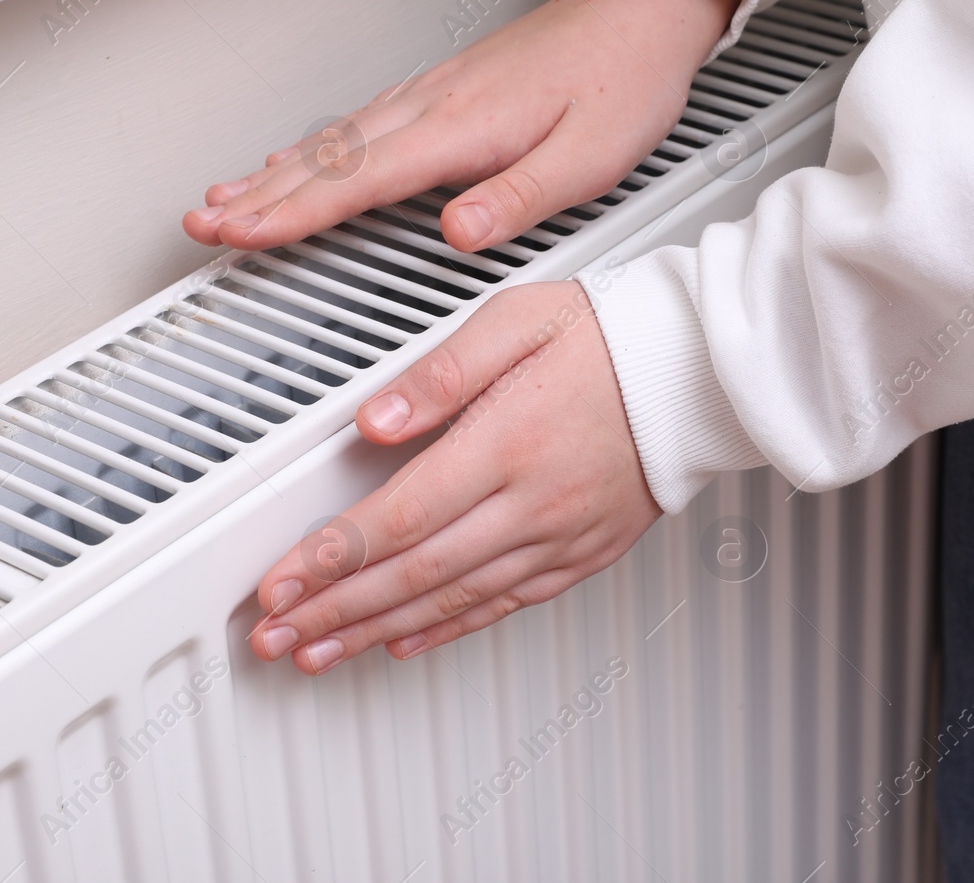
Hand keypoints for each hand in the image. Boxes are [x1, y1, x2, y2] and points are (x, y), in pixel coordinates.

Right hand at [183, 0, 738, 253]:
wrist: (640, 15)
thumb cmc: (622, 84)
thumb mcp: (591, 157)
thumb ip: (519, 198)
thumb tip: (460, 236)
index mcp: (465, 127)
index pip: (360, 180)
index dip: (295, 214)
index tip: (244, 234)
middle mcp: (436, 104)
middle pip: (329, 159)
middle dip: (260, 197)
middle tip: (204, 225)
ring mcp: (433, 93)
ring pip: (334, 139)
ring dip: (274, 174)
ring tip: (224, 201)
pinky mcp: (442, 91)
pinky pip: (357, 125)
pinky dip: (313, 150)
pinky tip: (295, 162)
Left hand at [247, 280, 659, 673]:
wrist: (697, 372)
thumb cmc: (611, 335)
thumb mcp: (519, 321)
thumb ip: (442, 372)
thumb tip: (376, 419)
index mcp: (507, 442)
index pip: (400, 515)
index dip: (330, 557)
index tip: (280, 582)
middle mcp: (533, 503)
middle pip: (414, 573)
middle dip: (334, 610)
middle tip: (275, 635)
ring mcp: (559, 537)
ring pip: (453, 600)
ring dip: (376, 632)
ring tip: (319, 652)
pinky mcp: (582, 555)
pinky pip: (505, 604)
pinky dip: (448, 630)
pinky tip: (405, 644)